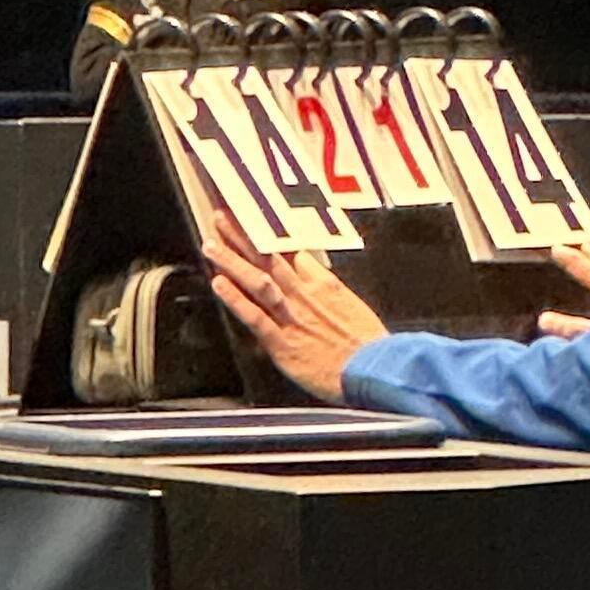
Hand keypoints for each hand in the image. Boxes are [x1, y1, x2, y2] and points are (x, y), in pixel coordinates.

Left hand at [199, 212, 389, 400]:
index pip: (290, 251)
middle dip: (242, 237)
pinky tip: (219, 284)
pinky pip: (255, 316)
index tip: (252, 221)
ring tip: (211, 245)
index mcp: (324, 284)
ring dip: (232, 261)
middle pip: (268, 258)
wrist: (379, 371)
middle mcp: (304, 295)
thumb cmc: (371, 347)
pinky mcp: (284, 343)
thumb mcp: (353, 307)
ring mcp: (292, 317)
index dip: (268, 236)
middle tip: (221, 217)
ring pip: (257, 280)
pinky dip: (236, 300)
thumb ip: (331, 292)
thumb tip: (315, 277)